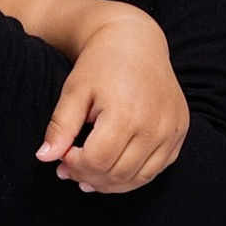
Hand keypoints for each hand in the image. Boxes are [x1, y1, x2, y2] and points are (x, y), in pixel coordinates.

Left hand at [37, 11, 188, 193]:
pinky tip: (113, 168)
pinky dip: (133, 175)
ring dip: (110, 183)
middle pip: (118, 174)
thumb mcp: (75, 90)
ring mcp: (172, 130)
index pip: (97, 161)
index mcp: (127, 113)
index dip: (75, 165)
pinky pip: (157, 169)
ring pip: (138, 178)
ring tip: (88, 175)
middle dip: (88, 176)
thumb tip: (44, 157)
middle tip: (69, 170)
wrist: (137, 41)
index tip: (63, 157)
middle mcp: (155, 125)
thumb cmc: (101, 63)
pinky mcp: (180, 132)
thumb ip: (60, 126)